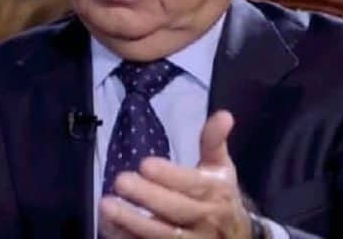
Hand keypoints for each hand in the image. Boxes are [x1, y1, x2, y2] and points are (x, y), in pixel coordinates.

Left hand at [99, 110, 252, 237]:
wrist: (236, 237)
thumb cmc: (220, 196)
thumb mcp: (221, 168)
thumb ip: (214, 141)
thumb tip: (224, 114)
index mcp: (216, 193)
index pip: (193, 185)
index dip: (170, 176)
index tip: (145, 164)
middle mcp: (205, 220)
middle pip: (175, 211)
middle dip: (147, 197)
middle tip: (120, 181)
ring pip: (162, 236)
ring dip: (132, 223)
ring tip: (106, 206)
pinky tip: (109, 227)